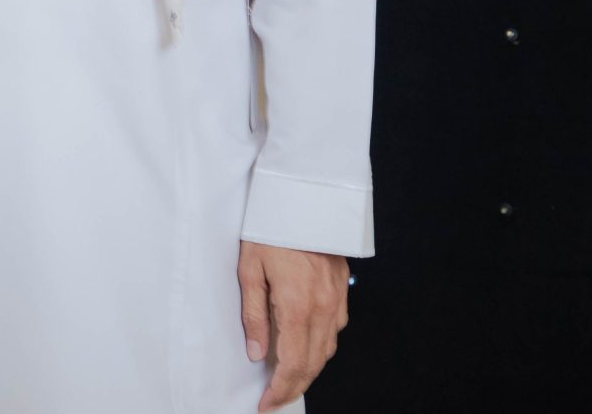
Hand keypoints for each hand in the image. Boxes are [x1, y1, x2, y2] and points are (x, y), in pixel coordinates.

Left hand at [238, 240, 348, 409]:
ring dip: (308, 368)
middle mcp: (323, 309)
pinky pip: (334, 329)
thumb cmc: (271, 229)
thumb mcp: (249, 271)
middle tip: (275, 399)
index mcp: (297, 307)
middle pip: (312, 364)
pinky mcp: (342, 289)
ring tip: (287, 378)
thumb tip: (256, 353)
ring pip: (326, 349)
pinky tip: (305, 345)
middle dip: (294, 387)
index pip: (291, 364)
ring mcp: (337, 299)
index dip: (280, 390)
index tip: (266, 404)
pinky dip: (320, 346)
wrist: (303, 197)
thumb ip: (253, 316)